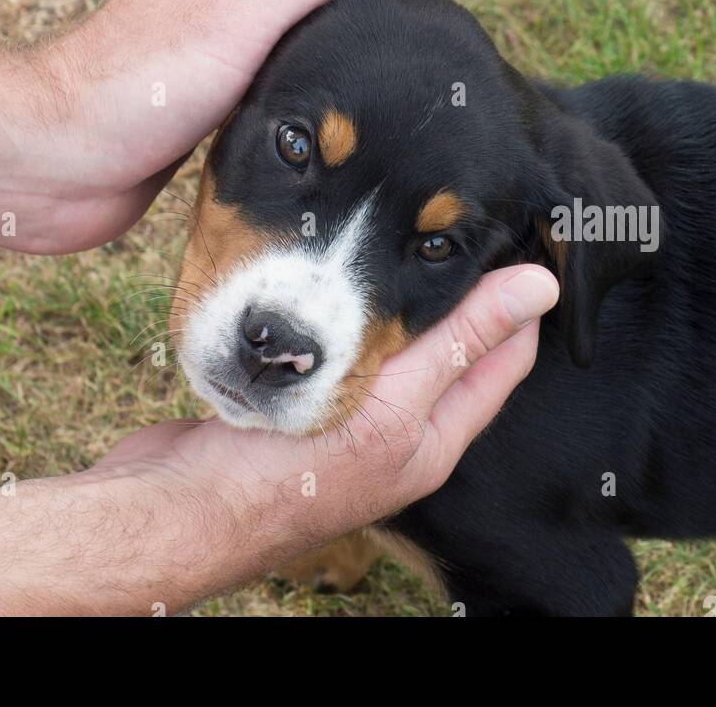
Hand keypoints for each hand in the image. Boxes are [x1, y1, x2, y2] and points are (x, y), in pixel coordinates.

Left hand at [19, 0, 398, 250]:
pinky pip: (257, 104)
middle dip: (351, 13)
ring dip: (321, 67)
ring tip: (385, 89)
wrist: (49, 170)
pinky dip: (291, 111)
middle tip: (416, 44)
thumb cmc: (134, 86)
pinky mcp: (194, 121)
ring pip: (279, 55)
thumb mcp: (240, 15)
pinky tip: (324, 135)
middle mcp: (209, 10)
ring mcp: (200, 66)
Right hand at [81, 264, 558, 611]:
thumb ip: (458, 342)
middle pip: (448, 343)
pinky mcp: (294, 392)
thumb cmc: (282, 474)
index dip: (521, 297)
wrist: (176, 505)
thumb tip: (539, 288)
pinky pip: (337, 338)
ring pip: (388, 335)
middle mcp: (395, 426)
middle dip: (462, 283)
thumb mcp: (388, 404)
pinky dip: (346, 302)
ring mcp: (342, 411)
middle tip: (465, 211)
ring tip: (407, 221)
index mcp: (432, 436)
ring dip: (398, 286)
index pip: (503, 355)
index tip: (524, 230)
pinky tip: (335, 263)